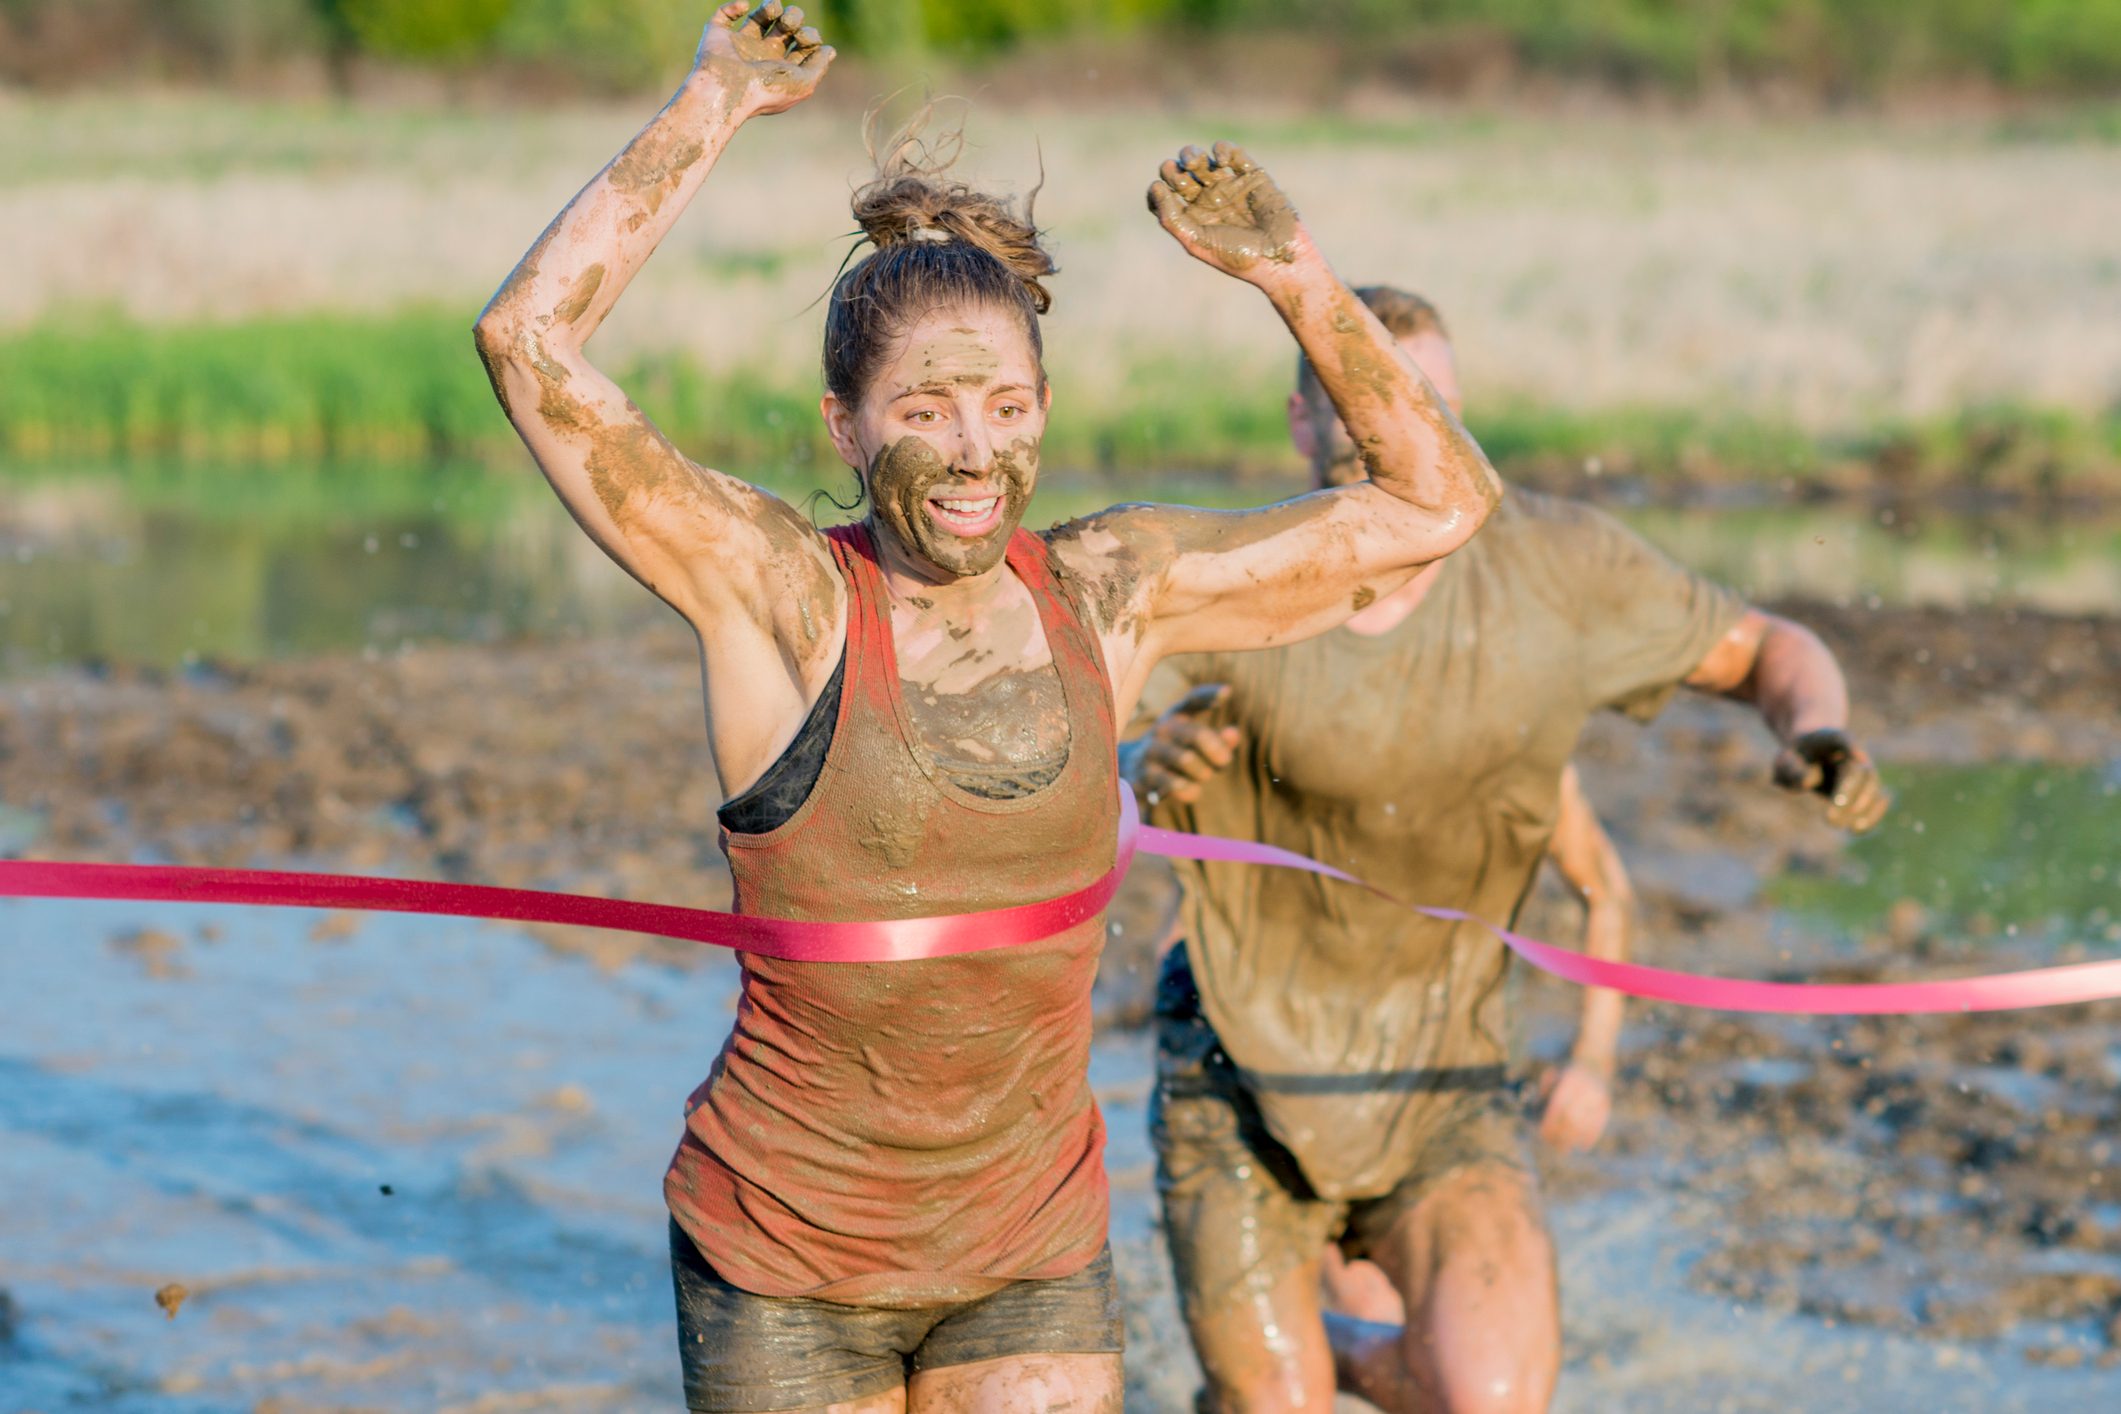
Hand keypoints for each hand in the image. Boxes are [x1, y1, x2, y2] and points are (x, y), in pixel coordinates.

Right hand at [695, 1, 832, 116]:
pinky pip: (724, 14)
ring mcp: (740, 46)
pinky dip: (734, 5)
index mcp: (782, 68)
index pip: (802, 45)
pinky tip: (744, 6)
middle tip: (788, 26)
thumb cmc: (768, 89)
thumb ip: (819, 66)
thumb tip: (828, 50)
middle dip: (794, 17)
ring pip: (759, 17)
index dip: (810, 35)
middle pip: (785, 27)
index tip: (804, 39)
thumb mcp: (804, 83)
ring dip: (772, 6)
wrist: (729, 90)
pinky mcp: (718, 36)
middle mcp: (762, 56)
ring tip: (773, 10)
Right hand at [1132, 684, 1241, 806]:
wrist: (1128, 771)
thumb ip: (1219, 740)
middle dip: (1218, 751)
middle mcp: (1161, 729)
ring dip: (1203, 772)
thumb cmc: (1173, 754)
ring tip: (1202, 777)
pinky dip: (1191, 790)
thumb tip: (1234, 734)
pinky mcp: (1143, 776)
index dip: (1210, 695)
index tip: (1228, 692)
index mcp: (1176, 716)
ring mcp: (1149, 751)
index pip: (1193, 700)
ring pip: (1187, 760)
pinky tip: (1190, 789)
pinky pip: (1177, 785)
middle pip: (1197, 735)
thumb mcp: (1195, 745)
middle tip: (1224, 762)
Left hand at [1146, 142, 1312, 283]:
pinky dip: (1223, 149)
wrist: (1279, 257)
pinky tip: (1221, 160)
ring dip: (1192, 154)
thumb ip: (1171, 218)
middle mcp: (1208, 201)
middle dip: (1174, 169)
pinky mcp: (1252, 175)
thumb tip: (1155, 186)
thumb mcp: (1196, 242)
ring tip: (1194, 163)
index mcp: (1192, 219)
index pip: (1164, 197)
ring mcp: (1229, 186)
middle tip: (1181, 175)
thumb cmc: (1237, 256)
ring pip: (1202, 160)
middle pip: (1180, 174)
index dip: (1158, 190)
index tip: (1162, 190)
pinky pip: (1233, 153)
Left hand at [1537, 1061, 1611, 1153]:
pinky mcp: (1606, 1105)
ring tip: (1563, 1148)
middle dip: (1560, 1133)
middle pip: (1572, 1117)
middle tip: (1550, 1143)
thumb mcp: (1553, 1075)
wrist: (1594, 1062)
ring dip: (1574, 1139)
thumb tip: (1535, 1112)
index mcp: (1570, 1080)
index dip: (1550, 1121)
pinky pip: (1599, 1125)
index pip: (1559, 1105)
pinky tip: (1582, 1146)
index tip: (1542, 1133)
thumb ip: (1543, 1092)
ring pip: (1585, 1124)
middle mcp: (1586, 1088)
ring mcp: (1598, 1097)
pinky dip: (1590, 1137)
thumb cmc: (1566, 1073)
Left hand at [1772, 728, 1889, 832]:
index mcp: (1831, 739)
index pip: (1842, 739)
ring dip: (1863, 809)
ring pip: (1873, 787)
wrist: (1810, 755)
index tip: (1858, 757)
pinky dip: (1872, 815)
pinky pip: (1878, 801)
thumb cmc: (1795, 757)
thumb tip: (1809, 782)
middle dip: (1848, 794)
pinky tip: (1859, 829)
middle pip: (1860, 771)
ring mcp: (1864, 771)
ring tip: (1849, 828)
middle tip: (1830, 817)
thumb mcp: (1785, 760)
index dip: (1852, 747)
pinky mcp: (1867, 789)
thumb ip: (1791, 767)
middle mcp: (1853, 754)